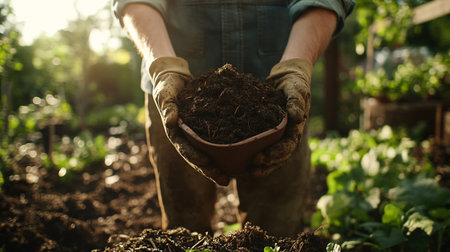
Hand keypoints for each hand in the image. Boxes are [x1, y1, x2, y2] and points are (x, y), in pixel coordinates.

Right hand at [149, 57, 229, 184]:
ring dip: (221, 165)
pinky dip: (229, 147)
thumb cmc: (167, 86)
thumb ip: (168, 108)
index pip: (186, 150)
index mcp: (176, 134)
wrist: (175, 77)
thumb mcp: (166, 95)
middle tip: (225, 180)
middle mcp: (188, 137)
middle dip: (211, 170)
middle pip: (200, 158)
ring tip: (235, 175)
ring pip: (211, 152)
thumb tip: (170, 123)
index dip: (196, 159)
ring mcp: (199, 133)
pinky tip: (242, 153)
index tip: (206, 164)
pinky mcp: (209, 126)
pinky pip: (219, 138)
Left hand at [251, 58, 312, 175]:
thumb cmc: (294, 83)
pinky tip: (241, 161)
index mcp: (295, 128)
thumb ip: (296, 101)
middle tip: (253, 166)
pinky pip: (260, 146)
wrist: (286, 76)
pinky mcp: (265, 132)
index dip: (277, 153)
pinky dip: (253, 154)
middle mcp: (286, 135)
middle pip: (279, 156)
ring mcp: (276, 135)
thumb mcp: (296, 89)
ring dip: (261, 165)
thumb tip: (297, 117)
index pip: (288, 145)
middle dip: (267, 163)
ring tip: (248, 170)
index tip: (264, 157)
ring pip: (270, 155)